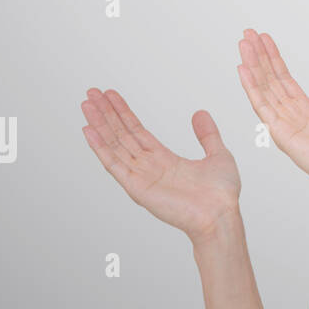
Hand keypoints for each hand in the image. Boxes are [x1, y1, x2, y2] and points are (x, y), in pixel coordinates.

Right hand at [81, 89, 240, 240]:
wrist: (221, 215)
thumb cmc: (221, 194)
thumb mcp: (217, 154)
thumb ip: (207, 135)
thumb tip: (200, 113)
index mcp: (164, 160)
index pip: (137, 131)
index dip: (123, 113)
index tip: (110, 96)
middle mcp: (148, 167)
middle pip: (122, 135)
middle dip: (106, 113)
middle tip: (91, 93)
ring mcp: (141, 177)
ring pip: (114, 145)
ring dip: (99, 124)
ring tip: (86, 104)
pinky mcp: (137, 188)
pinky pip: (114, 164)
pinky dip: (101, 148)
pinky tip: (89, 131)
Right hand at [236, 29, 308, 194]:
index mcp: (307, 112)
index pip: (285, 80)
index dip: (274, 59)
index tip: (264, 40)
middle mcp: (291, 116)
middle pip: (270, 80)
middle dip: (259, 57)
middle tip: (247, 34)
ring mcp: (284, 124)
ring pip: (264, 88)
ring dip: (252, 65)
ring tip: (243, 43)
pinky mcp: (281, 132)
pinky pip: (262, 105)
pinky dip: (252, 87)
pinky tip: (243, 70)